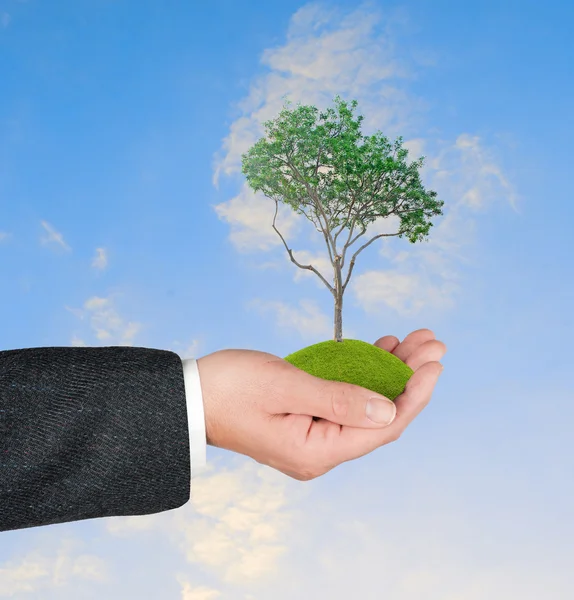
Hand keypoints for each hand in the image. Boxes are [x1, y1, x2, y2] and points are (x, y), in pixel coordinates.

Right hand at [196, 329, 445, 480]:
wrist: (189, 397)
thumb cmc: (229, 388)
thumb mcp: (285, 386)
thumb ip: (339, 399)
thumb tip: (389, 410)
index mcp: (317, 451)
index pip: (382, 427)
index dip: (413, 394)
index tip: (434, 362)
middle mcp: (320, 451)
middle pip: (380, 416)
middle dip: (408, 378)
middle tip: (432, 343)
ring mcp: (313, 437)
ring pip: (366, 406)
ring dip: (390, 372)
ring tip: (413, 340)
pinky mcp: (305, 421)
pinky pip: (346, 400)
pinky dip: (364, 375)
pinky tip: (380, 349)